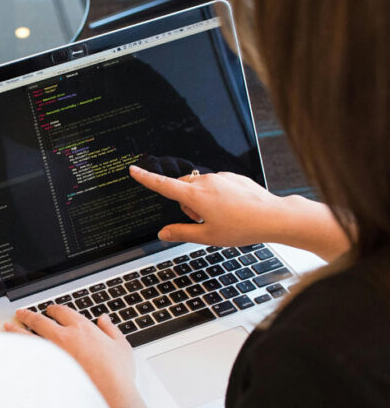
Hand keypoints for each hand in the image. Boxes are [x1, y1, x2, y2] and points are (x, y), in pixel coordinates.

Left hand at [5, 305, 154, 407]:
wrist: (110, 394)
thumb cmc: (116, 373)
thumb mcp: (121, 346)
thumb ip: (111, 329)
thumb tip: (104, 319)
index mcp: (81, 328)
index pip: (62, 312)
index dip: (54, 309)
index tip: (50, 310)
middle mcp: (64, 337)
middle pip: (40, 320)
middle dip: (29, 315)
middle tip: (21, 313)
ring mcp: (53, 353)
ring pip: (29, 336)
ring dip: (17, 329)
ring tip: (9, 325)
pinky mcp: (47, 369)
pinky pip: (28, 355)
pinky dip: (19, 350)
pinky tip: (13, 349)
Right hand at [129, 166, 349, 259]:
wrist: (273, 217)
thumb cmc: (242, 227)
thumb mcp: (207, 237)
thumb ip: (181, 233)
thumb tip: (163, 233)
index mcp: (195, 196)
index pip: (163, 185)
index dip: (146, 179)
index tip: (134, 170)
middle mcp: (205, 182)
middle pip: (182, 188)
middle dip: (185, 203)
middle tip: (202, 221)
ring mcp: (220, 177)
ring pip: (199, 187)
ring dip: (201, 200)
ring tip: (221, 217)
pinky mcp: (232, 177)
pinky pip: (216, 184)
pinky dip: (217, 196)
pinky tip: (232, 209)